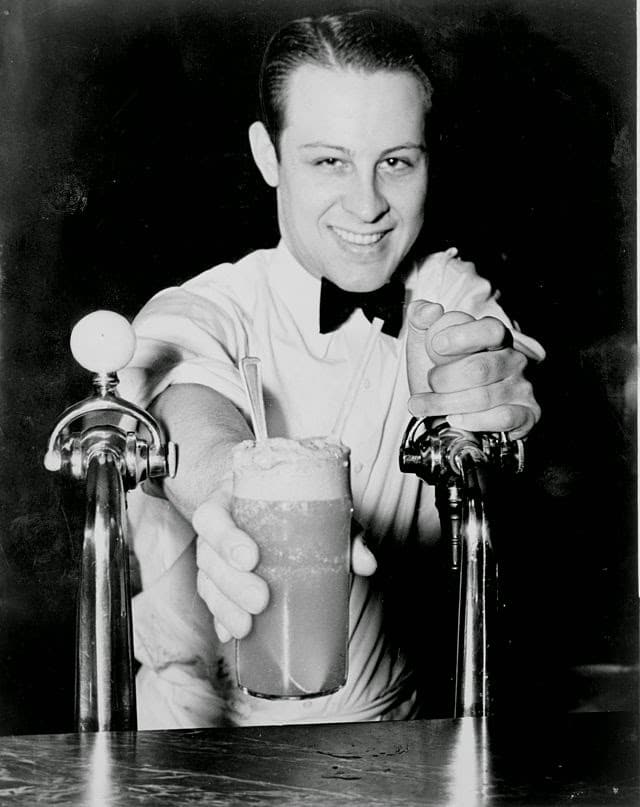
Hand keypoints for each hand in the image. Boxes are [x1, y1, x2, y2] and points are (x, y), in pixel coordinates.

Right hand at [192, 481, 376, 642]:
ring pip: (207, 583)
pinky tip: (232, 635)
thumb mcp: (318, 506)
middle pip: (207, 557)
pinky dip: (221, 619)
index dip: (224, 538)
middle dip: (231, 583)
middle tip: (260, 600)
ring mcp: (214, 556)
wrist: (277, 498)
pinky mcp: (219, 580)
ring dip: (224, 608)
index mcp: (231, 500)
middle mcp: (217, 528)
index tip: (251, 558)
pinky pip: (212, 602)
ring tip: (246, 627)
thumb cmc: (294, 501)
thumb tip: (367, 564)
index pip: (211, 517)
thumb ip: (343, 530)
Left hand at [406, 300, 539, 439]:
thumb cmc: (440, 373)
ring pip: (483, 397)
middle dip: (443, 379)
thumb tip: (432, 310)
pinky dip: (472, 421)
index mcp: (496, 337)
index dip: (463, 337)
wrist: (448, 413)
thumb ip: (420, 318)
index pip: (491, 330)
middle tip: (429, 382)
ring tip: (423, 404)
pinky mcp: (527, 414)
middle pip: (479, 369)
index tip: (437, 345)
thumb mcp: (424, 342)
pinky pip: (502, 418)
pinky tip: (454, 419)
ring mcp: (523, 387)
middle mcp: (515, 360)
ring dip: (444, 403)